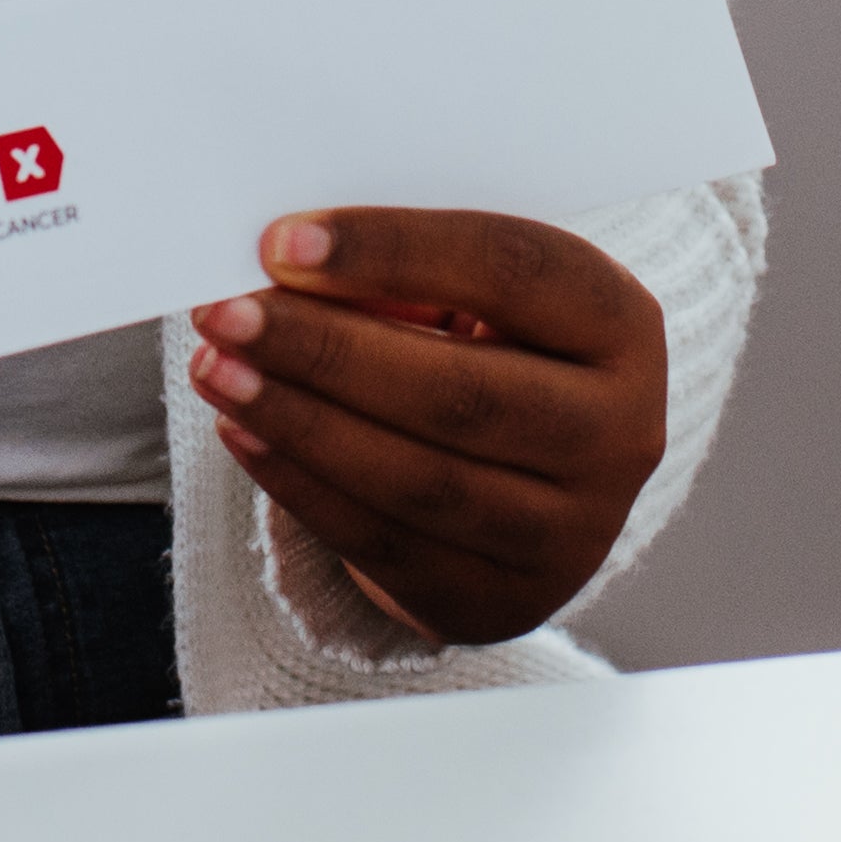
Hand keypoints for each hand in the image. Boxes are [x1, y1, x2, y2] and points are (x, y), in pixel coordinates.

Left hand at [188, 210, 666, 648]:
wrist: (542, 487)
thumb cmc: (498, 352)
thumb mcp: (482, 298)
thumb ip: (407, 276)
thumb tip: (284, 263)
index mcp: (622, 328)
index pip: (511, 271)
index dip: (393, 251)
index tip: (285, 242)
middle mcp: (619, 436)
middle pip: (460, 391)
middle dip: (326, 349)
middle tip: (225, 313)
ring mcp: (568, 533)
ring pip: (416, 478)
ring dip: (298, 421)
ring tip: (218, 370)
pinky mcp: (500, 599)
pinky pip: (382, 541)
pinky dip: (299, 482)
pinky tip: (243, 430)